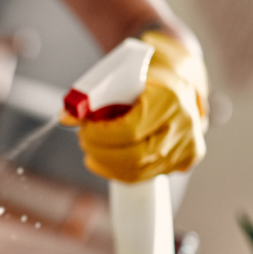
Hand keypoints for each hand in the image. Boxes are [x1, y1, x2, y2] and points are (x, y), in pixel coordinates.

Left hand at [65, 31, 208, 182]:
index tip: (83, 129)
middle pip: (135, 157)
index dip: (101, 136)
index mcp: (169, 99)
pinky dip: (120, 171)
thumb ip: (91, 97)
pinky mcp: (185, 160)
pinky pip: (146, 176)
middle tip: (84, 141)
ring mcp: (188, 146)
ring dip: (107, 164)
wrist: (179, 81)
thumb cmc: (146, 77)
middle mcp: (184, 125)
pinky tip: (106, 161)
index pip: (130, 130)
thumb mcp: (118, 78)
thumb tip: (64, 117)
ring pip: (139, 172)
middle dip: (101, 153)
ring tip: (92, 149)